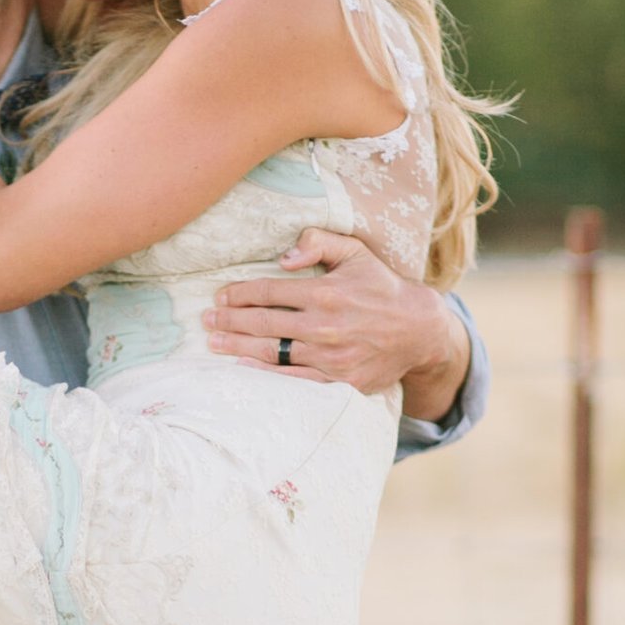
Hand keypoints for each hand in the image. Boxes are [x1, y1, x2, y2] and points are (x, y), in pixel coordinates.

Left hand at [203, 228, 469, 412]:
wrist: (419, 330)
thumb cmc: (381, 287)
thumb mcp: (356, 253)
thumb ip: (319, 243)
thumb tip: (283, 257)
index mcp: (326, 292)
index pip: (270, 291)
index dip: (240, 294)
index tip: (220, 296)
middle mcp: (324, 325)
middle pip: (264, 323)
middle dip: (229, 320)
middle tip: (205, 320)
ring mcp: (330, 356)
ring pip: (272, 351)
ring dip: (237, 346)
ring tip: (213, 341)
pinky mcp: (338, 380)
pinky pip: (293, 378)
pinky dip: (265, 372)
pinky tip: (242, 365)